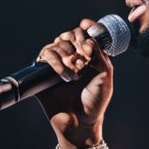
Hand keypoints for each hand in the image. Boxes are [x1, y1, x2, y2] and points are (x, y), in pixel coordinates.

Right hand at [35, 18, 114, 148]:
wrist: (79, 123)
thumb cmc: (95, 102)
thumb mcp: (105, 76)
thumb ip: (99, 54)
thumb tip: (88, 37)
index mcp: (89, 56)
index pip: (85, 33)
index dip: (87, 28)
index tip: (86, 26)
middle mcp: (73, 58)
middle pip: (69, 34)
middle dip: (76, 41)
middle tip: (83, 59)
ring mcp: (57, 65)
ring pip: (57, 43)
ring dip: (67, 54)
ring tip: (75, 73)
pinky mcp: (43, 73)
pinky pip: (45, 54)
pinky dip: (56, 62)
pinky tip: (66, 76)